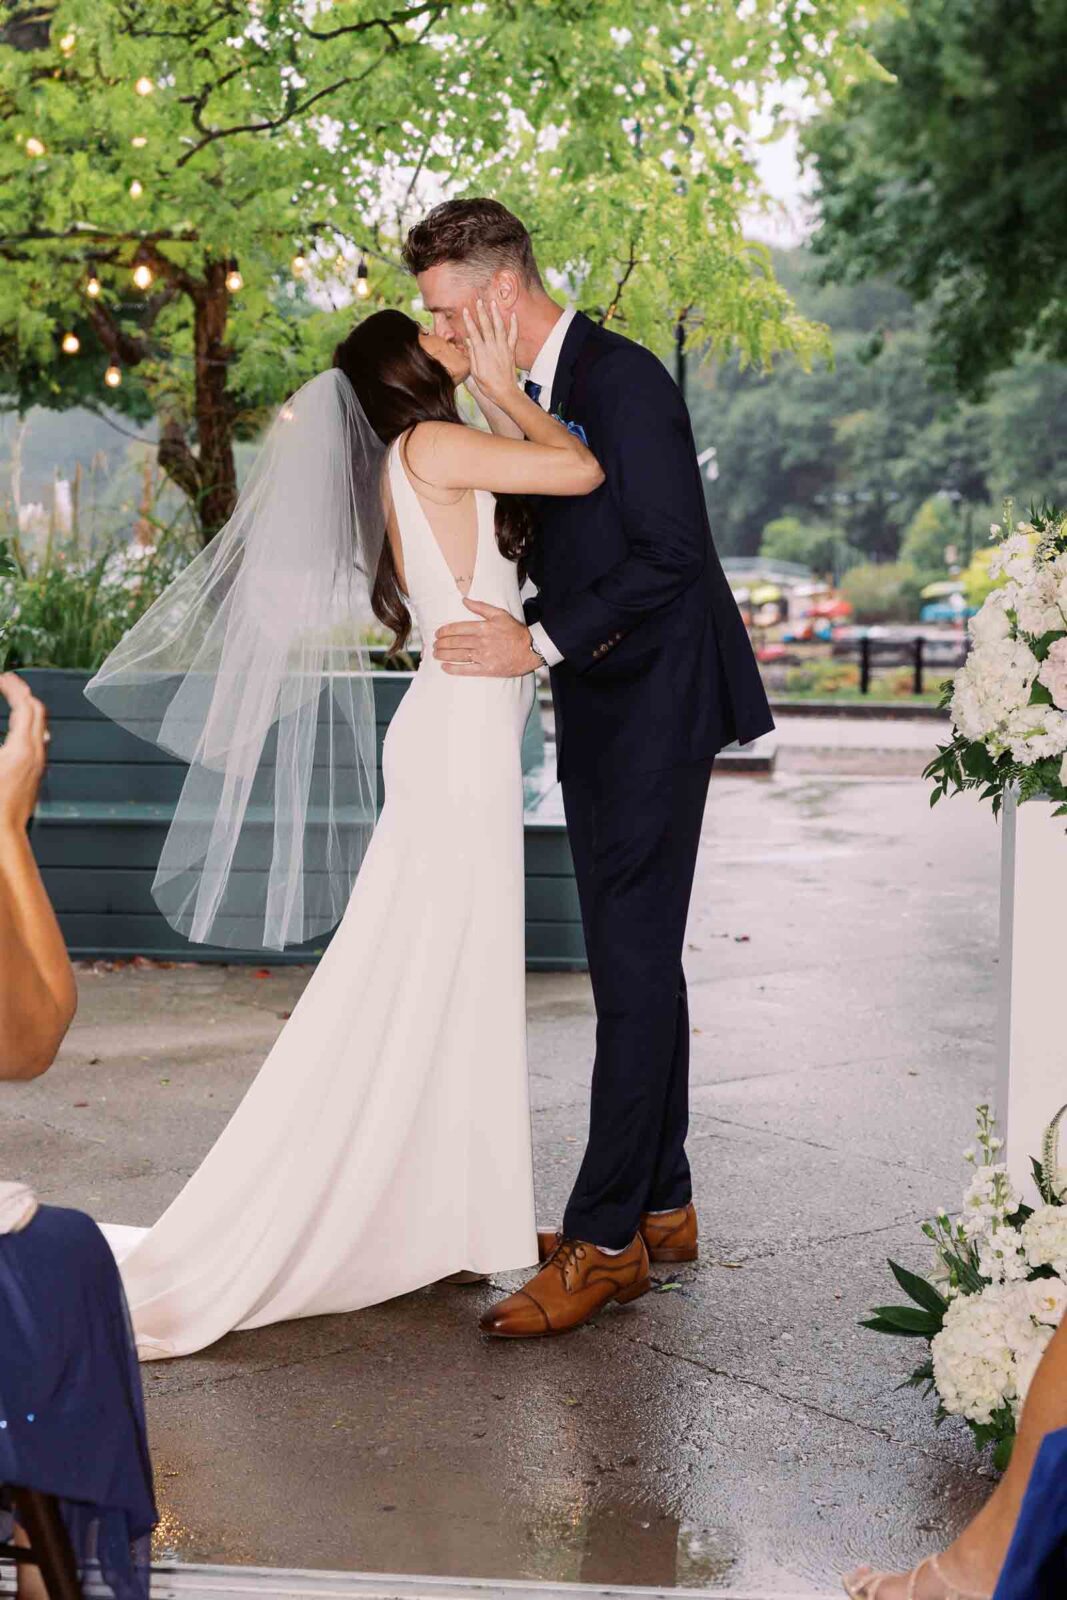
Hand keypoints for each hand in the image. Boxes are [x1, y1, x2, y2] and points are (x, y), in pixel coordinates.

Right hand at [0, 673, 47, 831]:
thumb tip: (11, 720)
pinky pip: (38, 741)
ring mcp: (38, 765)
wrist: (3, 834)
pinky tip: (17, 730)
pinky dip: (29, 725)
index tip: (3, 677)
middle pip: (38, 712)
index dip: (13, 687)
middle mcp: (35, 754)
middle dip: (23, 693)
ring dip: (28, 709)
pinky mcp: (36, 775)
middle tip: (8, 683)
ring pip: (41, 726)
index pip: (24, 706)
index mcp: (20, 748)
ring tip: (13, 700)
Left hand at [434, 599, 541, 676]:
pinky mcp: (487, 669)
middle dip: (441, 643)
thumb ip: (481, 607)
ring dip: (444, 655)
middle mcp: (481, 642)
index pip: (458, 628)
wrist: (531, 649)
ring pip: (458, 655)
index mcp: (483, 627)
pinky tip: (444, 667)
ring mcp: (484, 656)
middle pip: (455, 642)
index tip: (437, 633)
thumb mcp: (500, 614)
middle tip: (434, 645)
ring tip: (435, 654)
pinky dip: (454, 669)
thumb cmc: (515, 631)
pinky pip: (467, 670)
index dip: (445, 631)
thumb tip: (464, 600)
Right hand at [462, 300, 518, 405]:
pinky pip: (513, 335)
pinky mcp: (511, 351)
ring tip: (493, 302)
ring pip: (499, 327)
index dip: (469, 321)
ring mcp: (503, 348)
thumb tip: (468, 341)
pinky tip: (513, 314)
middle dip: (482, 312)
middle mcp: (492, 347)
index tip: (466, 310)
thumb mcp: (475, 373)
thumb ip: (472, 355)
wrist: (505, 392)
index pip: (473, 333)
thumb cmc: (488, 385)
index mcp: (481, 353)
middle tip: (478, 300)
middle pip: (486, 326)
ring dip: (496, 314)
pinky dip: (514, 324)